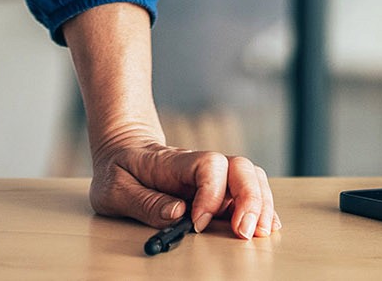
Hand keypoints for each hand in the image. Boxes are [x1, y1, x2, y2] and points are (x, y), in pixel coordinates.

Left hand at [89, 126, 279, 239]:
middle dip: (250, 200)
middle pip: (240, 167)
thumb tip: (177, 213)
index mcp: (172, 162)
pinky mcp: (217, 189)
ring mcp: (211, 176)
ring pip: (251, 176)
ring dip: (262, 203)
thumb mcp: (114, 187)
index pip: (207, 164)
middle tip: (244, 233)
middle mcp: (198, 166)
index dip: (211, 193)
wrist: (122, 148)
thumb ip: (143, 201)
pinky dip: (263, 206)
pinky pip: (249, 190)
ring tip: (260, 233)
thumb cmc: (118, 168)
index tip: (198, 223)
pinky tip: (266, 226)